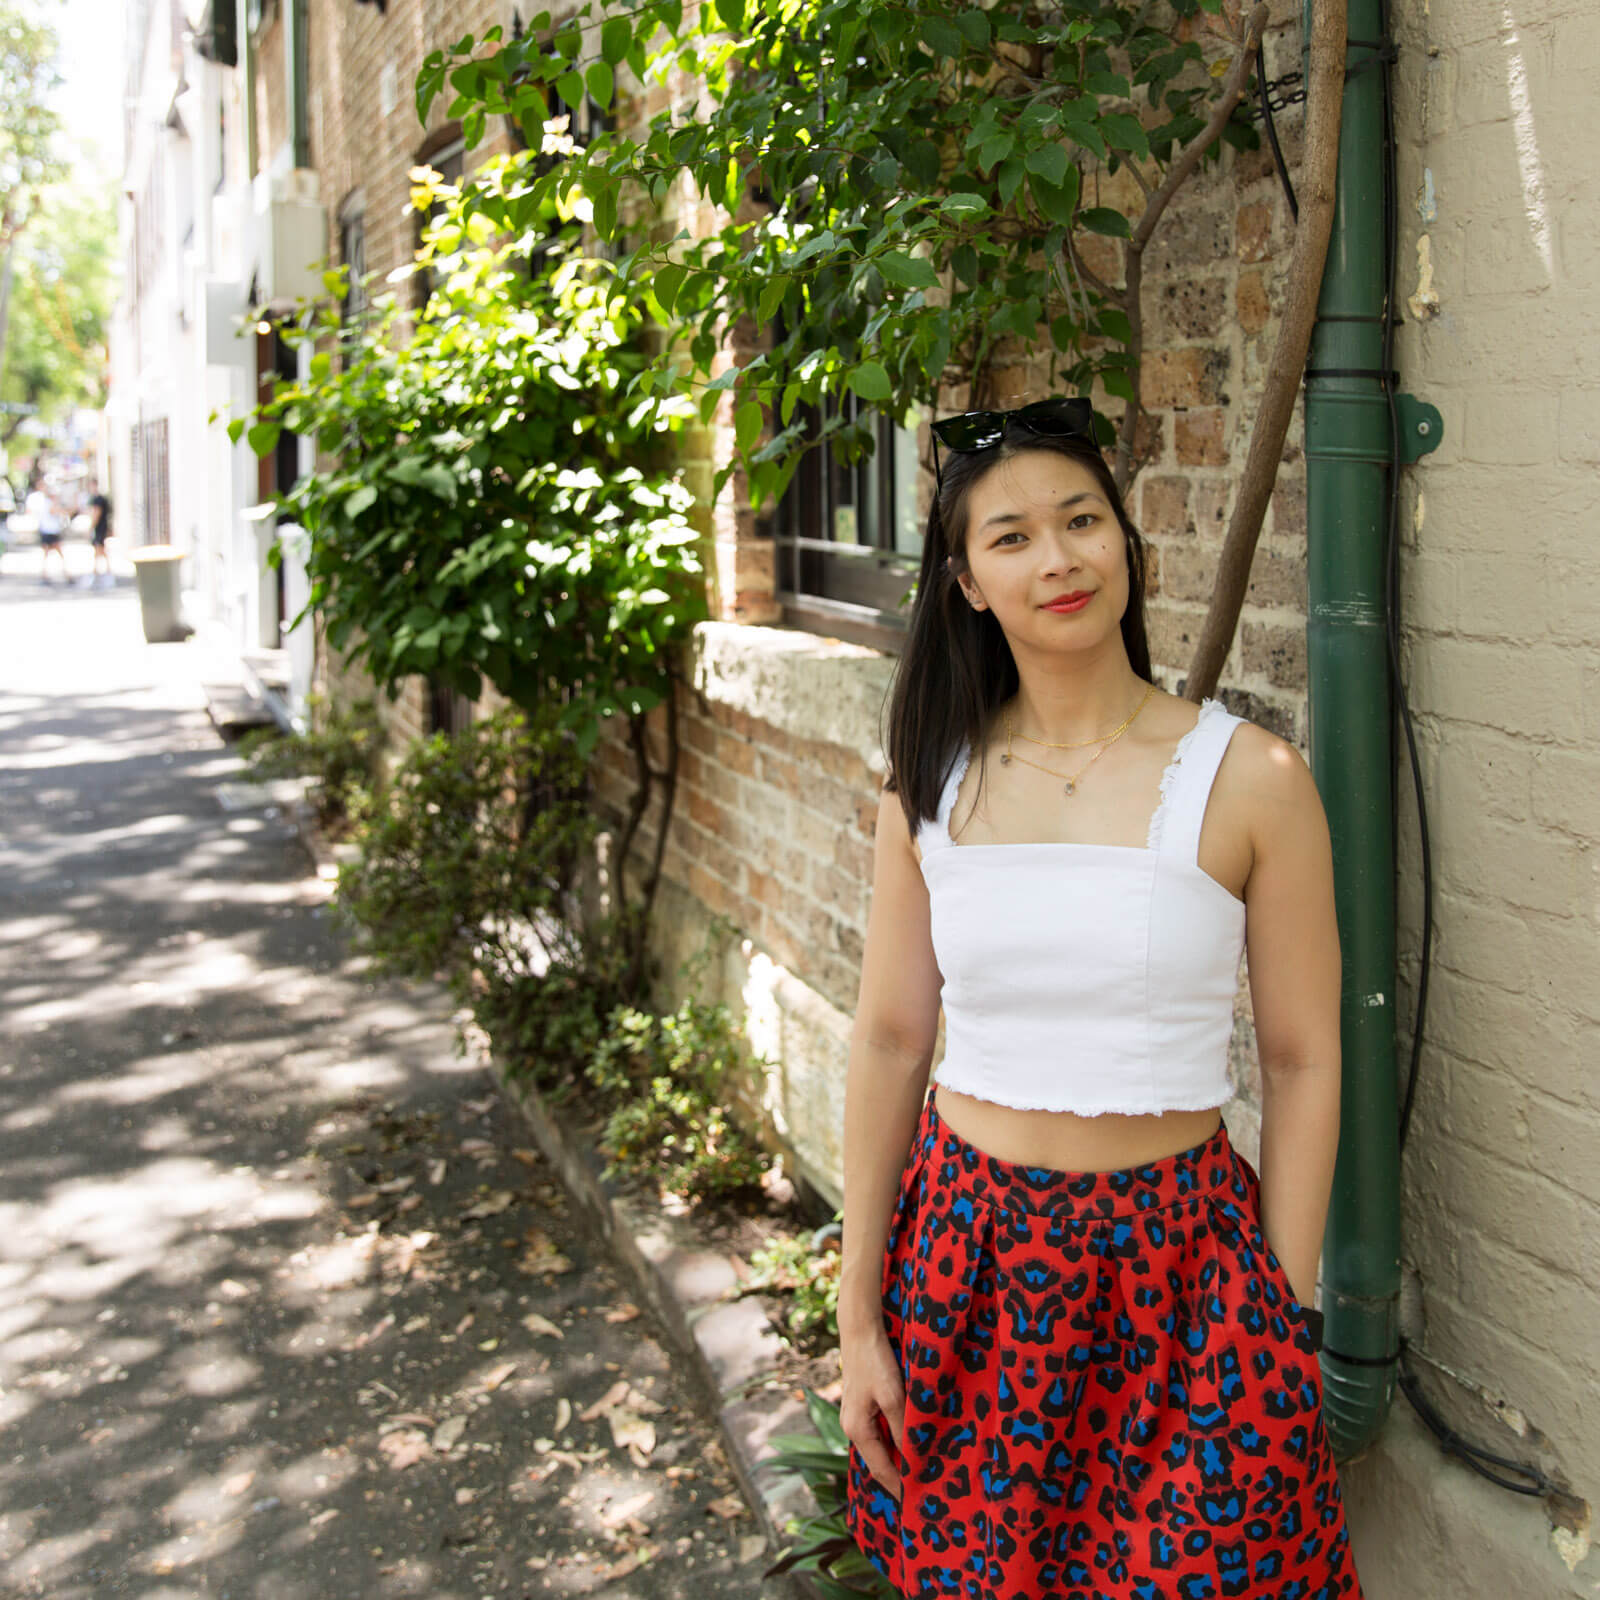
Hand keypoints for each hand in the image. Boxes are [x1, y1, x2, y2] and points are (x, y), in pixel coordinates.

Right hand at [840, 1318, 904, 1502]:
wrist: (860, 1331)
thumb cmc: (876, 1362)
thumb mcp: (893, 1397)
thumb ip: (902, 1429)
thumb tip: (912, 1458)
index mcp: (857, 1430)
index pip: (881, 1469)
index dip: (899, 1486)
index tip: (916, 1503)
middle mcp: (851, 1427)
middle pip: (877, 1460)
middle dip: (897, 1476)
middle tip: (921, 1491)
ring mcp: (854, 1415)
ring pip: (878, 1446)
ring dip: (895, 1459)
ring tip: (917, 1471)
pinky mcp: (860, 1404)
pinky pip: (877, 1432)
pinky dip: (892, 1442)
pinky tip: (906, 1442)